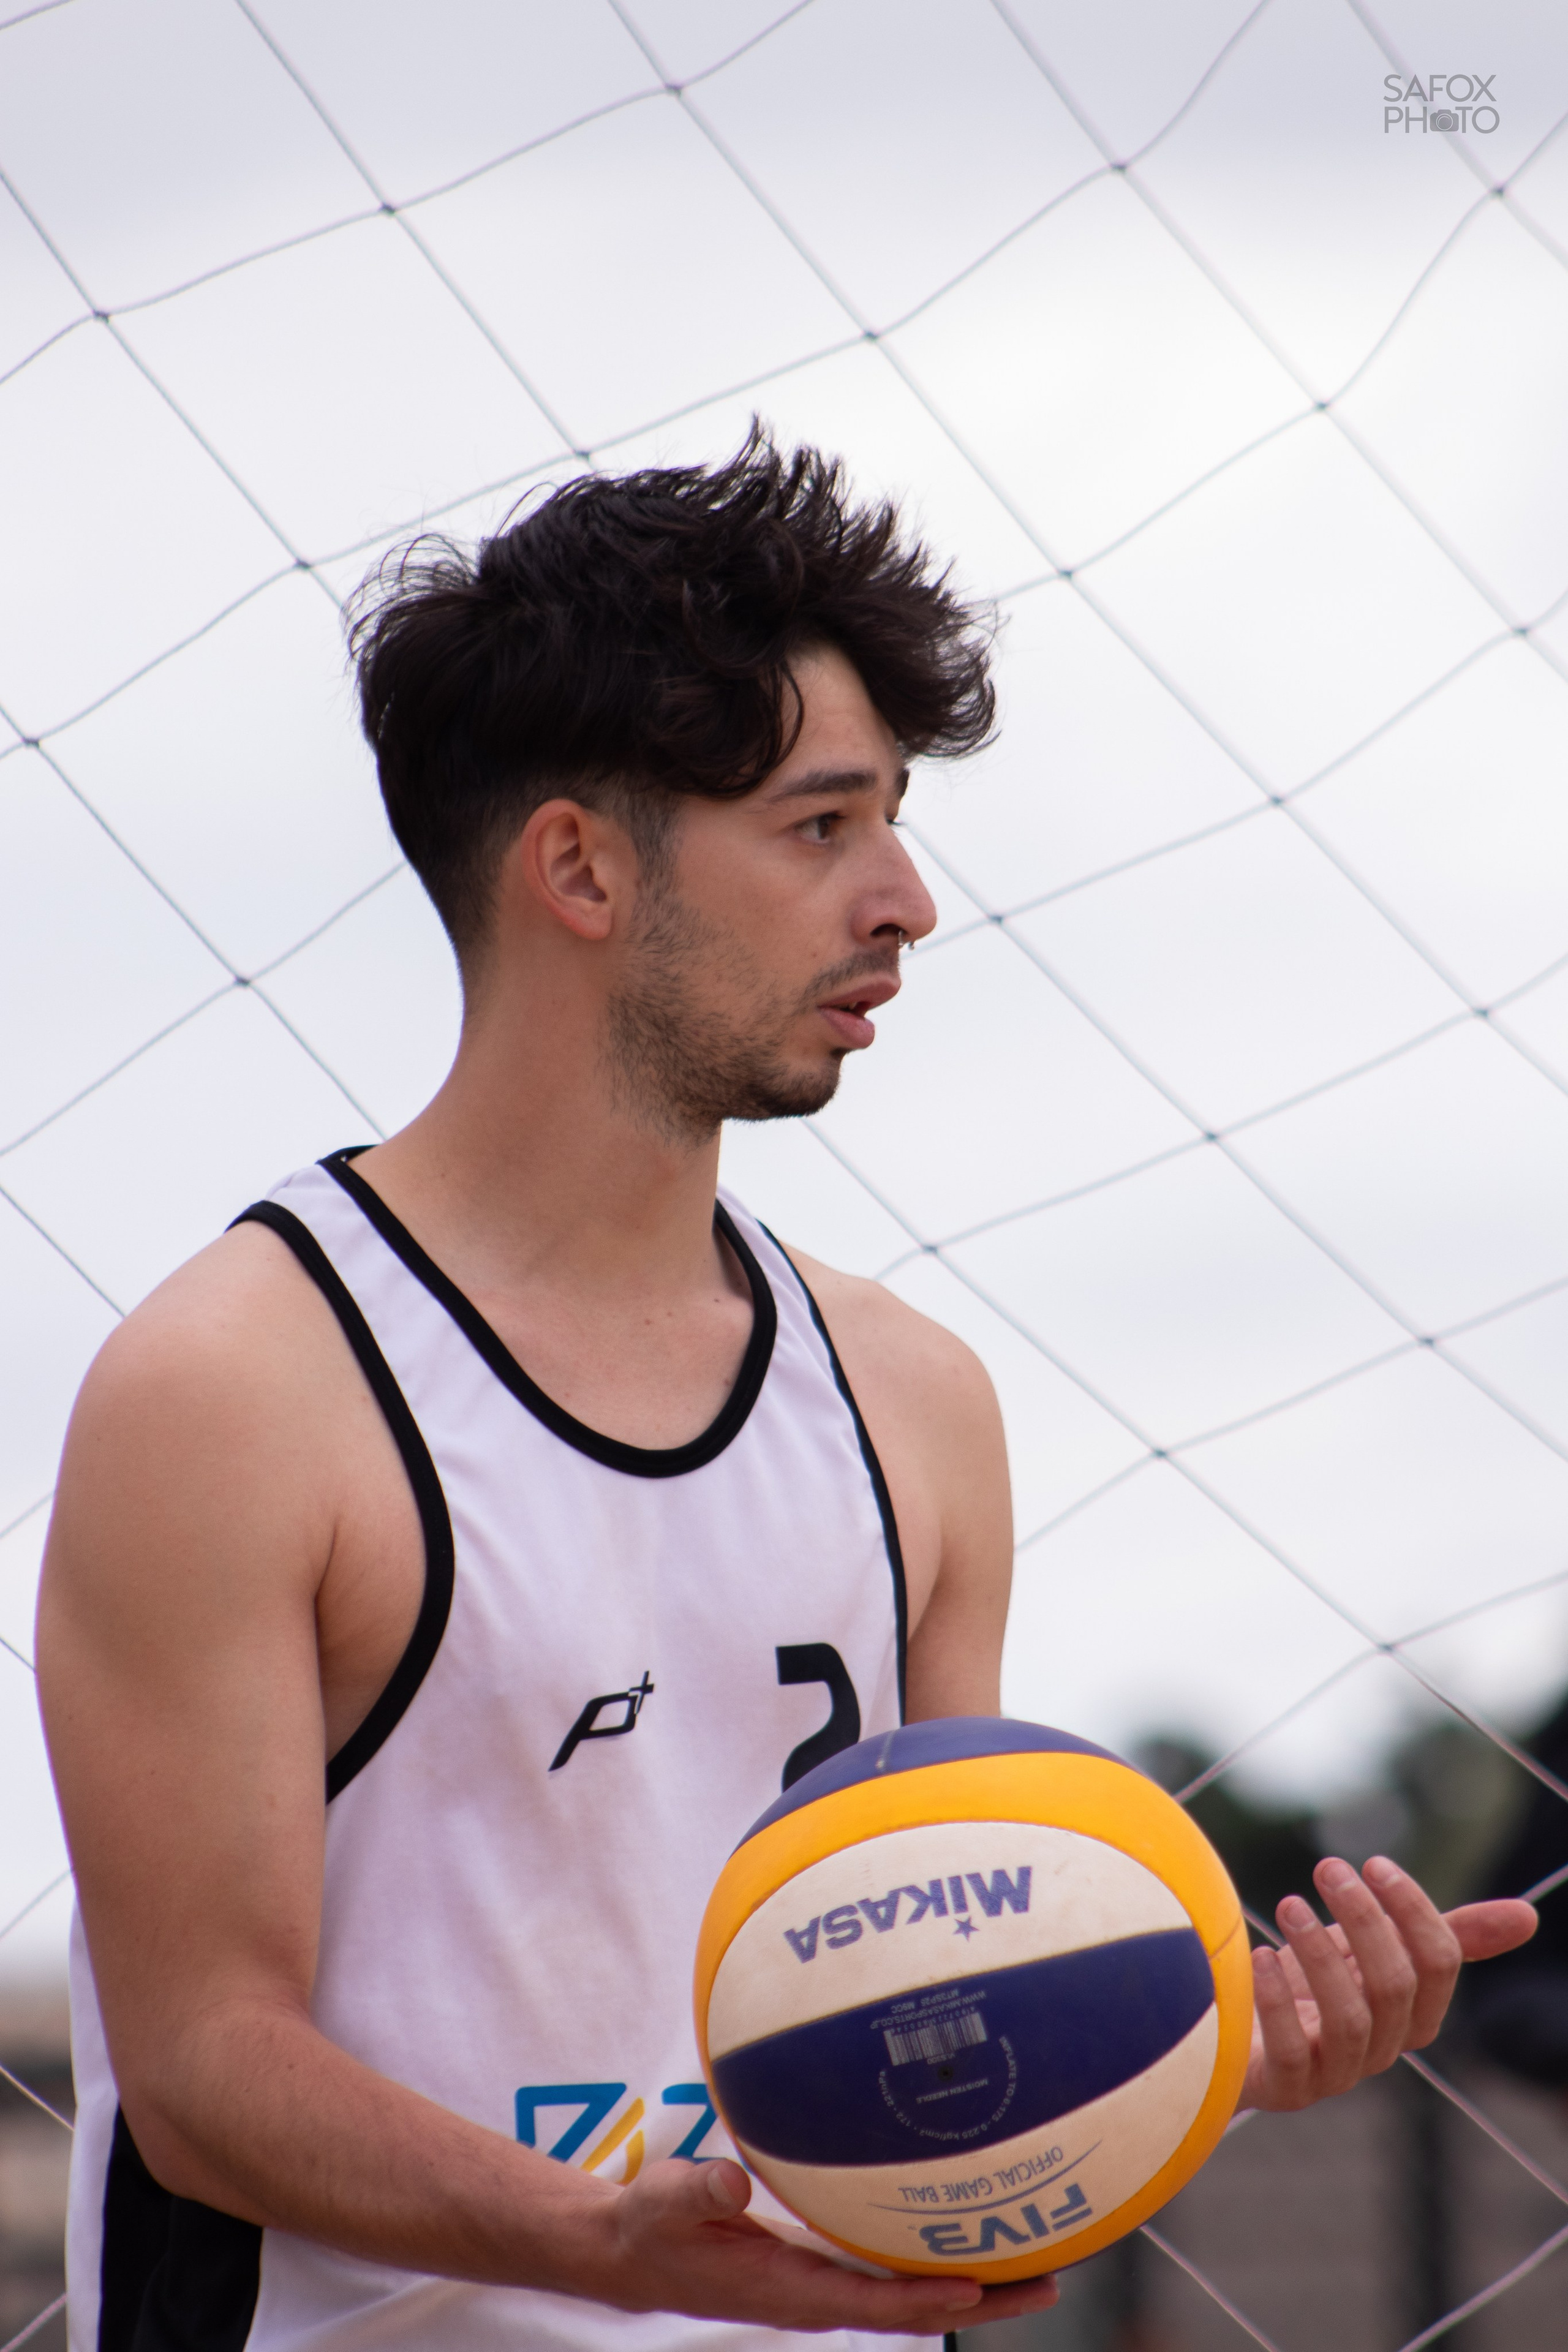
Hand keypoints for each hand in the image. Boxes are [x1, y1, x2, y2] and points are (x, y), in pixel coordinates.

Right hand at [596, 2157, 1058, 2332]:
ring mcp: (824, 2284)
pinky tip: (967, 2233)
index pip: (870, 2304)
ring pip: (911, 2293)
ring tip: (1042, 2263)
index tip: (976, 2287)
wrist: (638, 2253)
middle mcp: (818, 2296)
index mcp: (787, 2290)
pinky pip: (891, 2270)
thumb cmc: (653, 2227)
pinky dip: (934, 2260)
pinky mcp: (824, 2265)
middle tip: (1051, 2282)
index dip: (923, 2301)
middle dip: (983, 2299)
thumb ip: (698, 2192)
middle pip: (913, 2308)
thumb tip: (732, 2180)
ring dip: (975, 2284)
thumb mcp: (665, 2204)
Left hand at [1241, 1854, 1537, 2111]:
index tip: (1374, 1862)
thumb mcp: (1375, 1949)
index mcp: (1413, 2015)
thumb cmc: (1320, 1985)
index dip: (1413, 1910)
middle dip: (1363, 1920)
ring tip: (1290, 1904)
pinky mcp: (1285, 2088)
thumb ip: (1442, 1933)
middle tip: (1328, 1867)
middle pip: (1394, 1986)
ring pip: (1349, 2020)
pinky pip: (1292, 2054)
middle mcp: (1382, 2050)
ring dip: (1318, 1954)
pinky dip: (1277, 2001)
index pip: (1438, 1965)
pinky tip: (1260, 1956)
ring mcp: (1335, 2074)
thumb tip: (1529, 1916)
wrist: (1243, 2035)